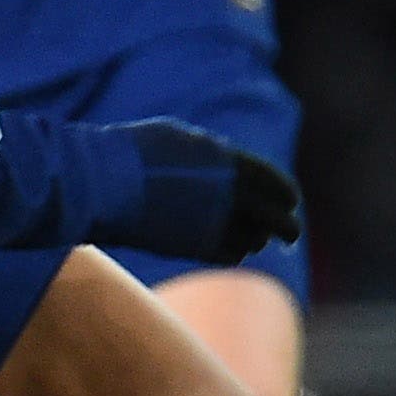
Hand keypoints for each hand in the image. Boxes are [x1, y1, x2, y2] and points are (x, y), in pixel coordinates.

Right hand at [91, 119, 303, 265]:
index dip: (287, 197)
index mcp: (233, 164)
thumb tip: (226, 163)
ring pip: (255, 241)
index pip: (280, 186)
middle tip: (290, 236)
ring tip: (247, 237)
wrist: (105, 183)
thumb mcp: (180, 139)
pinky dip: (231, 251)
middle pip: (280, 221)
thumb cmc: (135, 153)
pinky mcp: (198, 248)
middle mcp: (234, 195)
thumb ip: (212, 154)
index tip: (289, 203)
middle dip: (288, 230)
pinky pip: (231, 255)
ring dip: (253, 239)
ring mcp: (217, 223)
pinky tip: (222, 245)